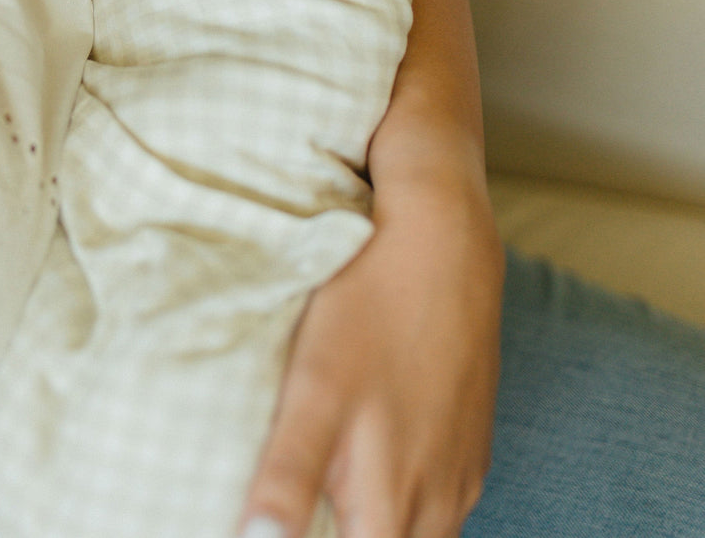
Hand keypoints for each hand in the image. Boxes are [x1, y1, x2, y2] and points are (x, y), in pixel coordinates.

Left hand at [239, 174, 503, 537]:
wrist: (444, 244)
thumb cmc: (368, 311)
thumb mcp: (313, 388)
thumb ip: (288, 476)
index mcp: (391, 504)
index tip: (281, 524)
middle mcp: (437, 504)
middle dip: (342, 533)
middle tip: (300, 508)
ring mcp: (460, 475)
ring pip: (417, 536)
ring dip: (374, 523)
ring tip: (329, 497)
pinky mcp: (471, 446)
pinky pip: (440, 505)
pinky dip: (403, 502)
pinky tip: (372, 467)